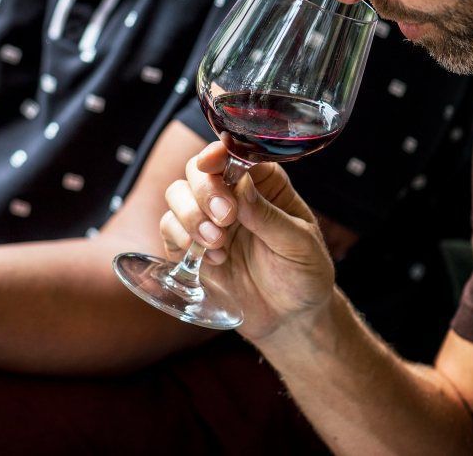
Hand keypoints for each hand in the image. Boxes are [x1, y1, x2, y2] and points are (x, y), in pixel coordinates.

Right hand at [160, 142, 335, 341]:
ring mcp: (208, 220)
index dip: (218, 154)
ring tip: (217, 243)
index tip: (211, 164)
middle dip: (204, 190)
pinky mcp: (190, 246)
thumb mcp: (299, 245)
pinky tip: (213, 259)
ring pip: (176, 194)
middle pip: (197, 170)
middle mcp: (231, 195)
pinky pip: (168, 228)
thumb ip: (270, 217)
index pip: (234, 154)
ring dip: (190, 215)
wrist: (290, 319)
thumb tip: (241, 188)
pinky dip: (182, 238)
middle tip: (224, 217)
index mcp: (264, 184)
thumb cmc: (304, 274)